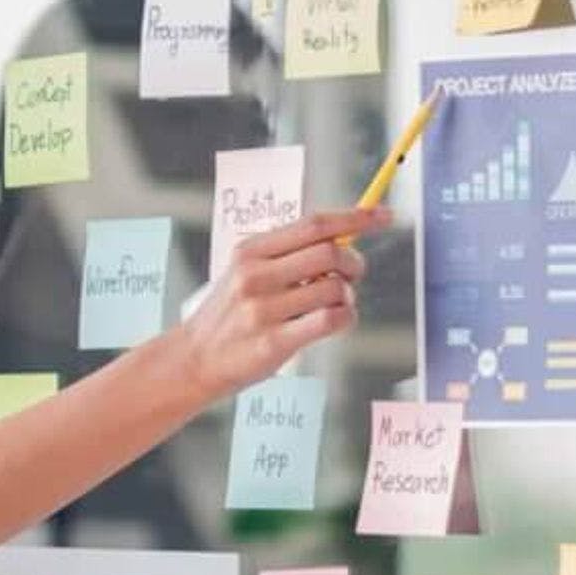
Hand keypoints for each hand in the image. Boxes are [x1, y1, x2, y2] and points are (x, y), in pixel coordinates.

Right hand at [147, 209, 386, 397]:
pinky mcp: (273, 342)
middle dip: (354, 263)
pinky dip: (346, 317)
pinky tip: (336, 321)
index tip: (382, 215)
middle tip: (353, 276)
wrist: (193, 359)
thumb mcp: (244, 272)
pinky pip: (330, 320)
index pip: (313, 224)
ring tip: (335, 304)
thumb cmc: (227, 316)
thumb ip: (285, 256)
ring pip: (335, 289)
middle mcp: (255, 276)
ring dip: (348, 296)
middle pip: (329, 253)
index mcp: (250, 251)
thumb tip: (341, 242)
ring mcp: (263, 310)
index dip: (354, 218)